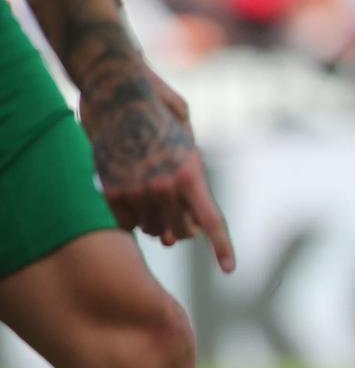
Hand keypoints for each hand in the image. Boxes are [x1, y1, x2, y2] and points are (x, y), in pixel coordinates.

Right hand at [80, 63, 235, 270]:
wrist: (122, 99)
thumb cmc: (162, 124)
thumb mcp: (189, 152)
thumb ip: (194, 189)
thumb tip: (191, 230)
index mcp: (192, 176)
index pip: (212, 221)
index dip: (222, 247)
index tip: (229, 269)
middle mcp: (166, 187)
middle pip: (181, 232)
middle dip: (182, 230)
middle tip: (180, 220)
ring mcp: (137, 190)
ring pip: (153, 230)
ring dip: (156, 224)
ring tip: (154, 199)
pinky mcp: (112, 190)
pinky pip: (128, 224)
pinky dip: (132, 218)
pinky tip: (134, 199)